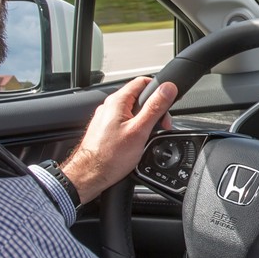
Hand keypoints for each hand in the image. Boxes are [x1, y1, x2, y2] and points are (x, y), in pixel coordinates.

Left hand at [62, 76, 174, 204]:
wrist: (90, 175)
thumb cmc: (109, 157)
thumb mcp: (139, 130)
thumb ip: (155, 107)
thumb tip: (168, 88)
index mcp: (118, 101)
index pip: (143, 82)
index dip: (159, 90)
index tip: (168, 104)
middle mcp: (110, 107)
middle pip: (140, 98)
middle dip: (154, 110)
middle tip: (161, 126)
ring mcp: (107, 118)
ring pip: (134, 112)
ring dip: (145, 122)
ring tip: (147, 137)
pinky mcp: (106, 130)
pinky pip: (126, 123)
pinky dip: (135, 130)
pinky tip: (136, 143)